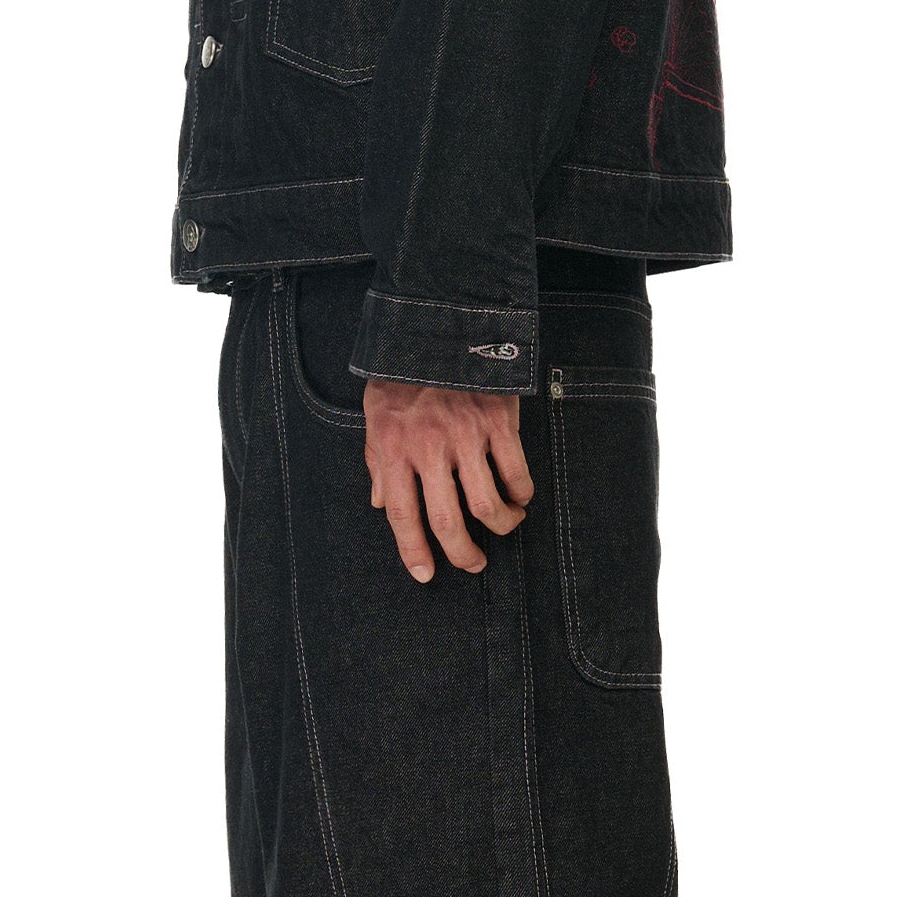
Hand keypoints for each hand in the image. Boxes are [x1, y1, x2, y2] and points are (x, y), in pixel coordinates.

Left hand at [363, 379, 534, 582]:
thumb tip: (379, 503)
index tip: (425, 574)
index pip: (402, 515)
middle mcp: (429, 448)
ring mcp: (466, 436)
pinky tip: (519, 497)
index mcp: (394, 450)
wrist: (438, 323)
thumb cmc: (402, 374)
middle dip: (462, 553)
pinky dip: (520, 493)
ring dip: (500, 525)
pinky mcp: (497, 421)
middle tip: (473, 563)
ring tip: (504, 526)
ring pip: (487, 505)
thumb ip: (377, 463)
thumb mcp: (376, 417)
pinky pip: (515, 472)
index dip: (413, 551)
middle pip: (448, 521)